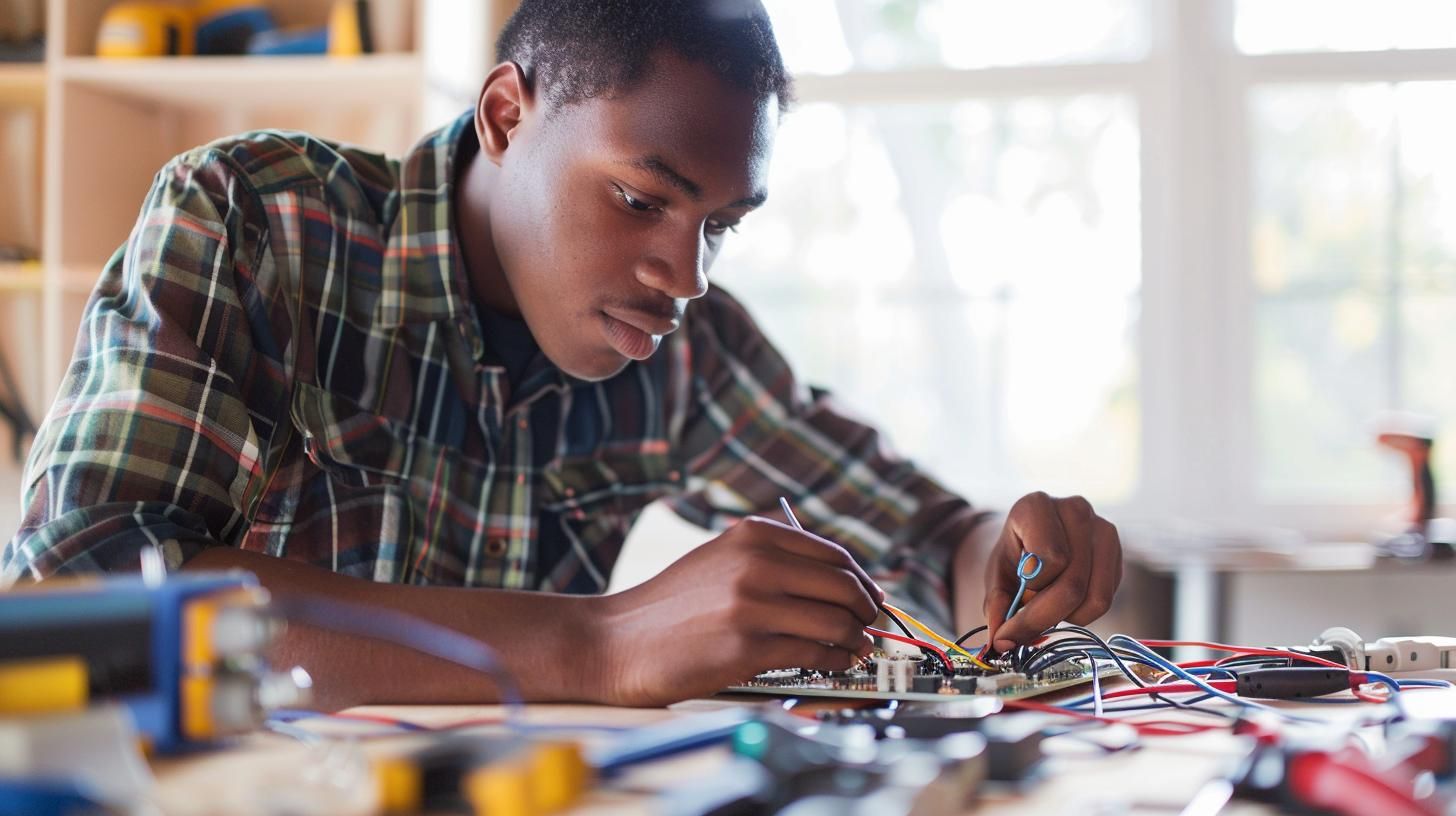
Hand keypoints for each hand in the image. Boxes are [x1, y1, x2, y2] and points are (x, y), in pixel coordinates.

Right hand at [594, 516, 882, 705]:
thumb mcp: (719, 560)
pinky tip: (832, 663)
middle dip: (867, 609)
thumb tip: (839, 581)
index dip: (862, 580)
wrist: (616, 642)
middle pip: (844, 584)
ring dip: (856, 639)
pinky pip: (814, 652)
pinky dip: (833, 660)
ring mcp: (752, 604)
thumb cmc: (670, 607)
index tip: (872, 597)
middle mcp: (755, 562)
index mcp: (752, 535)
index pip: (833, 554)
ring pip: (836, 620)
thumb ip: (771, 560)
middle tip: (870, 626)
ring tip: (856, 649)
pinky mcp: (748, 647)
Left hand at [983, 492, 1121, 651]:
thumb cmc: (1014, 558)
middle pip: (1073, 583)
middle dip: (1045, 616)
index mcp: (1036, 506)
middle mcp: (1075, 509)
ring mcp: (1102, 529)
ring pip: (1095, 596)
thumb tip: (999, 644)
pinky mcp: (1117, 552)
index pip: (1050, 556)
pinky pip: (1107, 599)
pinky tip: (1065, 602)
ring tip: (1045, 607)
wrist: (1033, 543)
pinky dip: (1082, 613)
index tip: (1018, 597)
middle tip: (1021, 632)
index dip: (1034, 586)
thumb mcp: (996, 578)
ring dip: (1066, 616)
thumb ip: (996, 607)